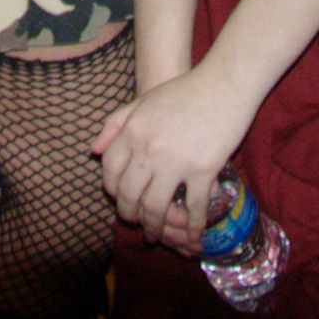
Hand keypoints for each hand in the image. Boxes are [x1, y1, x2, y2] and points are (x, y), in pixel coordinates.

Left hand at [93, 63, 254, 252]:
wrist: (224, 84)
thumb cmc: (185, 90)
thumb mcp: (144, 101)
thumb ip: (116, 124)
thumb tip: (94, 152)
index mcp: (133, 129)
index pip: (110, 169)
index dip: (112, 190)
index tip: (120, 199)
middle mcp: (148, 148)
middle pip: (129, 194)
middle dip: (130, 214)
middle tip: (137, 223)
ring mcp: (175, 161)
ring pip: (156, 207)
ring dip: (155, 227)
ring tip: (157, 234)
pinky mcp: (203, 170)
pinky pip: (194, 207)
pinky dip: (193, 226)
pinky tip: (195, 235)